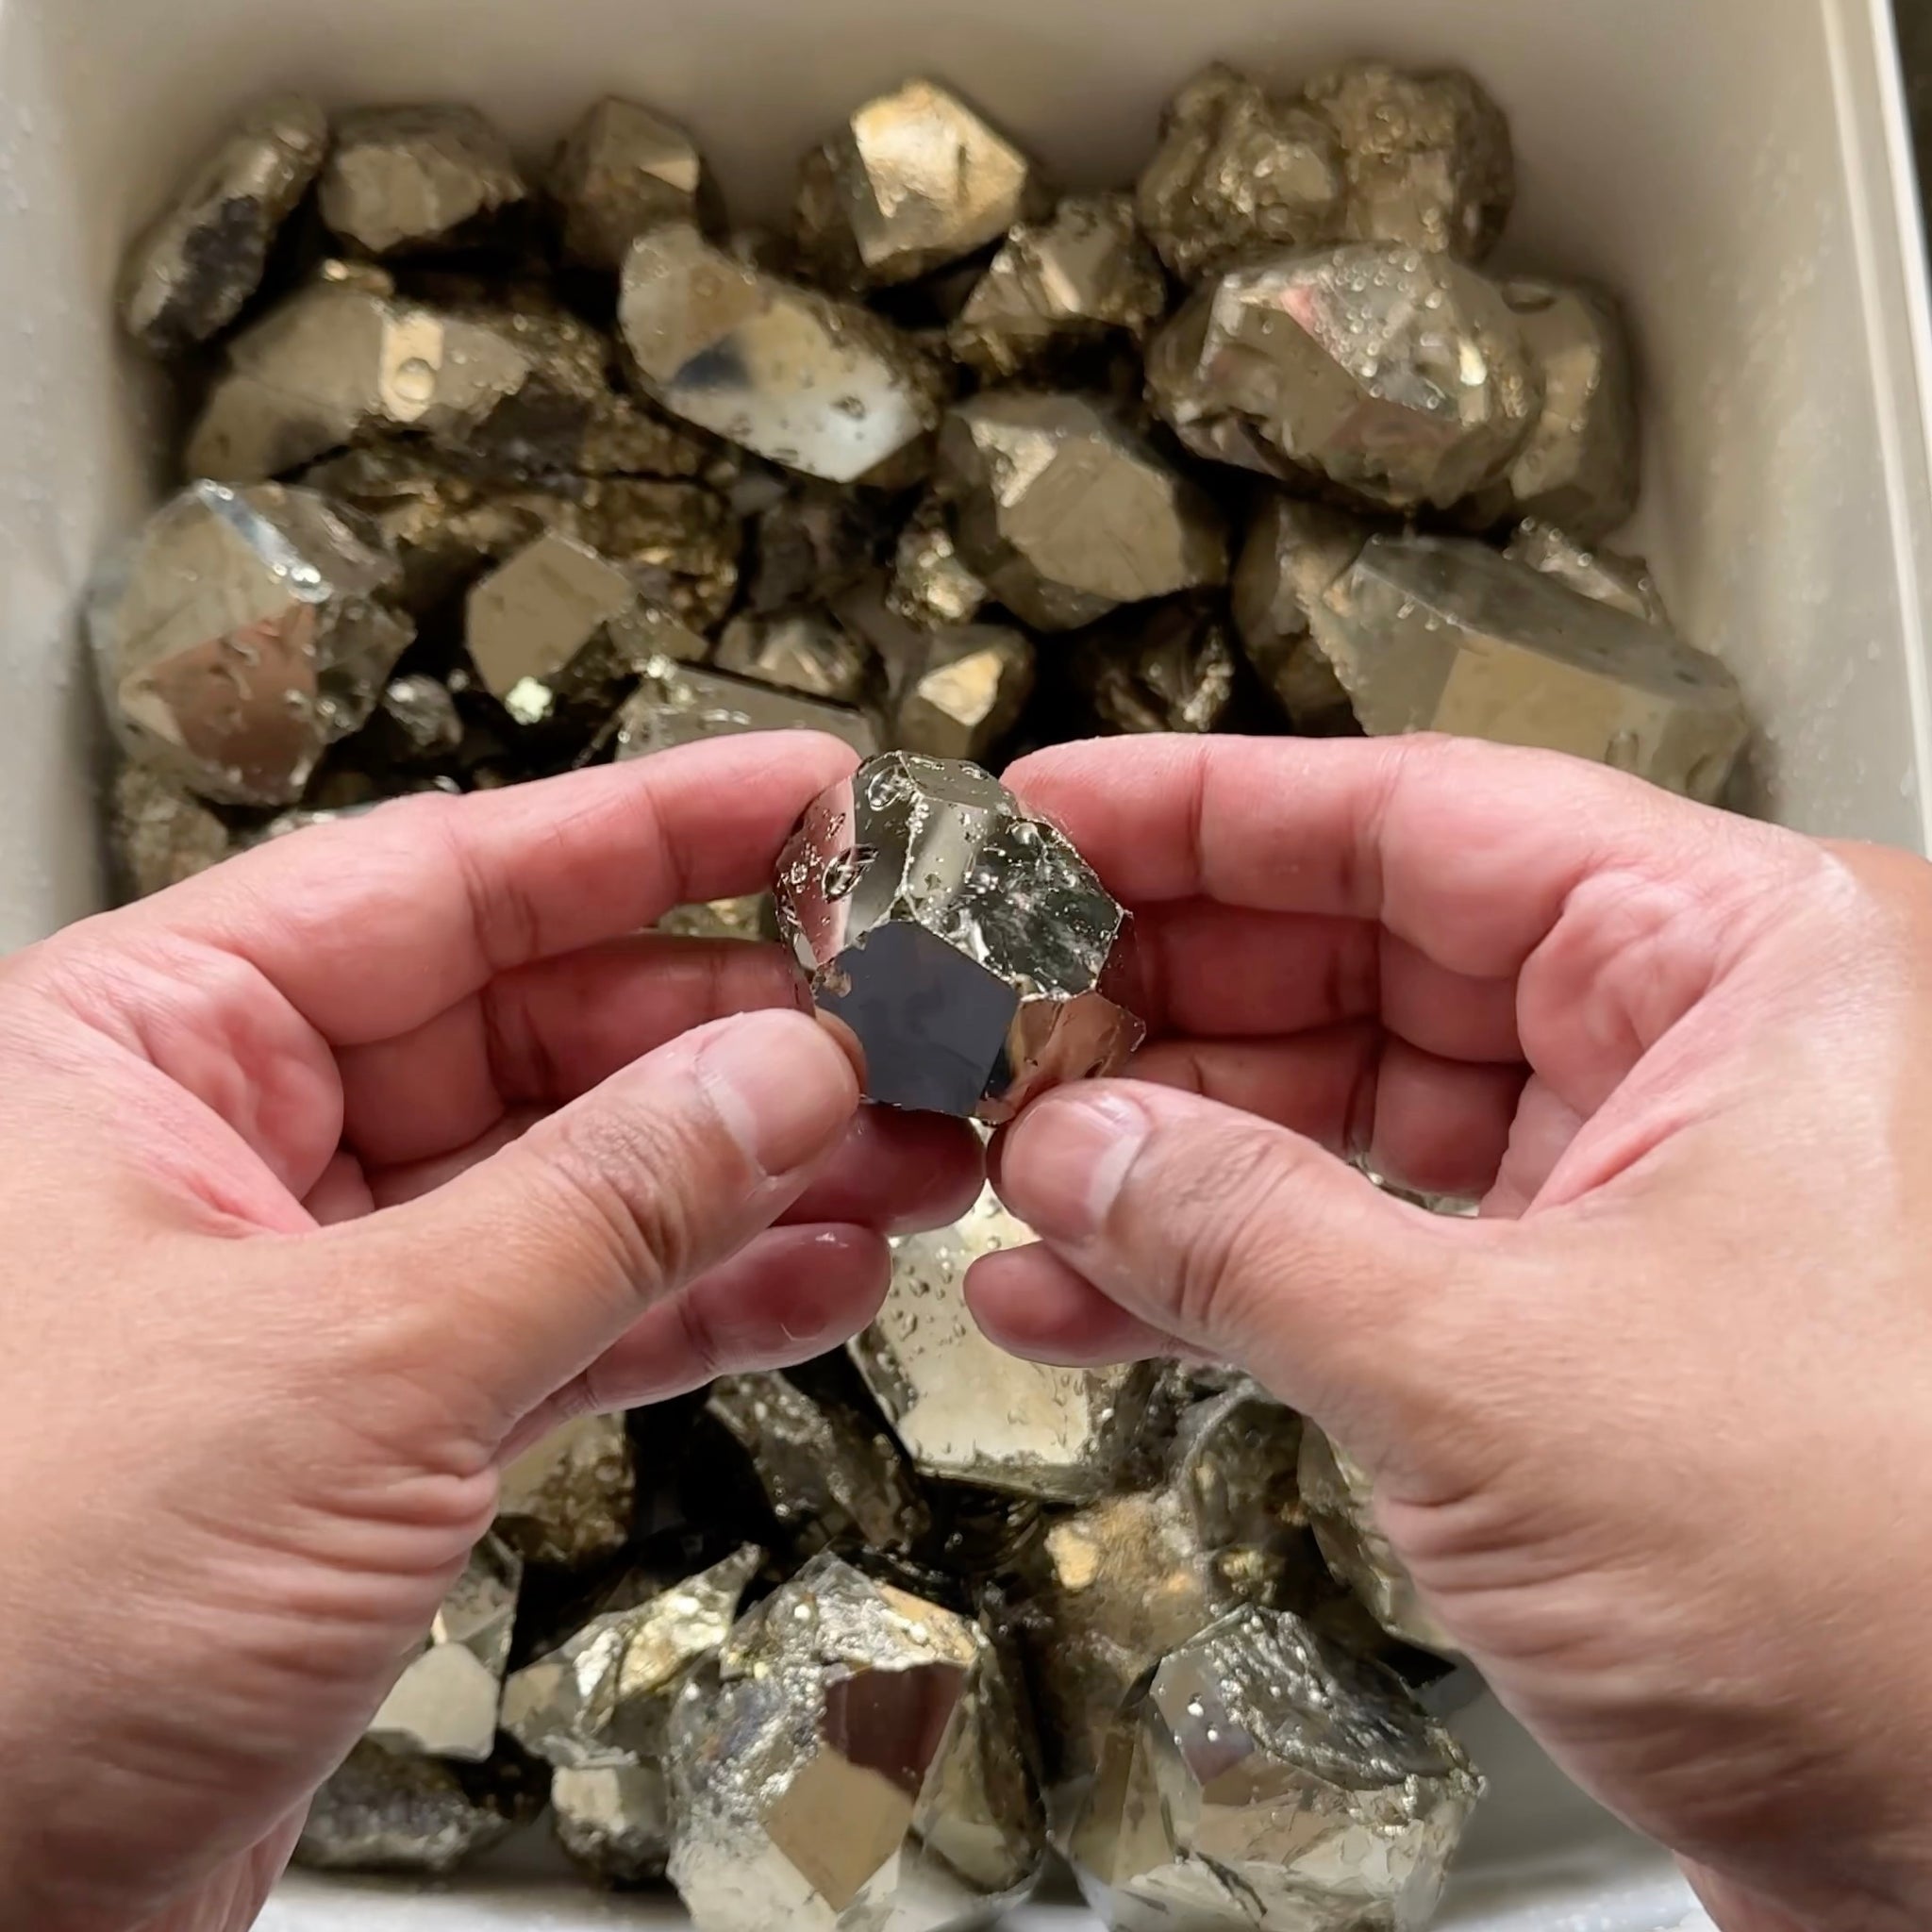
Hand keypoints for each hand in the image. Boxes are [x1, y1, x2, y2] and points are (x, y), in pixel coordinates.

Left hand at [0, 735, 977, 1931]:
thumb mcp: (347, 1368)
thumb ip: (595, 1210)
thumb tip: (778, 1077)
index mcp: (146, 1048)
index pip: (446, 879)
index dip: (653, 831)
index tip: (809, 799)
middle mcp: (221, 1148)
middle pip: (535, 1029)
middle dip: (737, 1034)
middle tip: (903, 1019)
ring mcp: (306, 1293)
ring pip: (572, 1185)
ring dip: (750, 1173)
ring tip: (913, 1150)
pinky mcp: (364, 1432)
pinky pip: (563, 1323)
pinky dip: (694, 1305)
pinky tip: (820, 1279)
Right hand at [973, 734, 1931, 1931]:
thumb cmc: (1892, 1600)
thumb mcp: (1497, 1372)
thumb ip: (1243, 1232)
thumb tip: (1071, 1145)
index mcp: (1747, 962)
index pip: (1423, 819)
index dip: (1205, 813)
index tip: (1049, 818)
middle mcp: (1705, 1053)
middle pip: (1370, 956)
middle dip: (1162, 1003)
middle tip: (997, 1014)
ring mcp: (1647, 1195)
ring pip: (1355, 1114)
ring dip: (1172, 1155)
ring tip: (1011, 1169)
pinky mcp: (1595, 1334)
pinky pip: (1376, 1253)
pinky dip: (1232, 1275)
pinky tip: (1086, 1298)